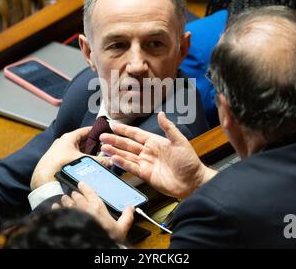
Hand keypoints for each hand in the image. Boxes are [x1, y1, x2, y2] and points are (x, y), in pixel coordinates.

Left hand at [30, 127, 109, 190]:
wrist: (44, 176)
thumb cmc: (61, 164)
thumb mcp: (83, 161)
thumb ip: (98, 161)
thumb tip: (111, 161)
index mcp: (69, 137)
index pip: (87, 130)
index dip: (97, 131)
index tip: (106, 133)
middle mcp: (65, 141)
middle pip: (83, 140)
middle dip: (94, 144)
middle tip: (105, 147)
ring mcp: (61, 150)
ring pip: (78, 148)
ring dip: (88, 152)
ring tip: (99, 156)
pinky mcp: (59, 158)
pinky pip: (74, 155)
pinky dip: (81, 157)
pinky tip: (87, 163)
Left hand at [57, 182, 133, 243]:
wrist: (92, 247)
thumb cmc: (106, 238)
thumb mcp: (121, 229)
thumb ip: (126, 217)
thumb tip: (131, 208)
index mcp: (97, 206)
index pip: (89, 191)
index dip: (84, 186)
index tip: (81, 183)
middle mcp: (84, 207)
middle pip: (76, 195)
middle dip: (75, 194)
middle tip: (75, 194)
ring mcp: (73, 213)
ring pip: (66, 201)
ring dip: (66, 199)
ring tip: (66, 199)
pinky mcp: (65, 219)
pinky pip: (58, 210)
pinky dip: (57, 207)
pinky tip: (56, 207)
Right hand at [100, 112, 216, 198]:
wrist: (193, 182)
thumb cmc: (189, 162)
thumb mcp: (180, 141)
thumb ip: (169, 128)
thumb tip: (161, 113)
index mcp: (156, 142)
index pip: (136, 134)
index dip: (124, 129)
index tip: (112, 124)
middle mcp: (149, 152)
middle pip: (128, 144)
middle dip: (115, 140)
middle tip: (102, 136)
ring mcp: (146, 164)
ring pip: (127, 156)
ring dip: (115, 151)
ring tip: (103, 147)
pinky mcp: (146, 175)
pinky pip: (131, 168)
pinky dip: (122, 163)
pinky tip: (113, 159)